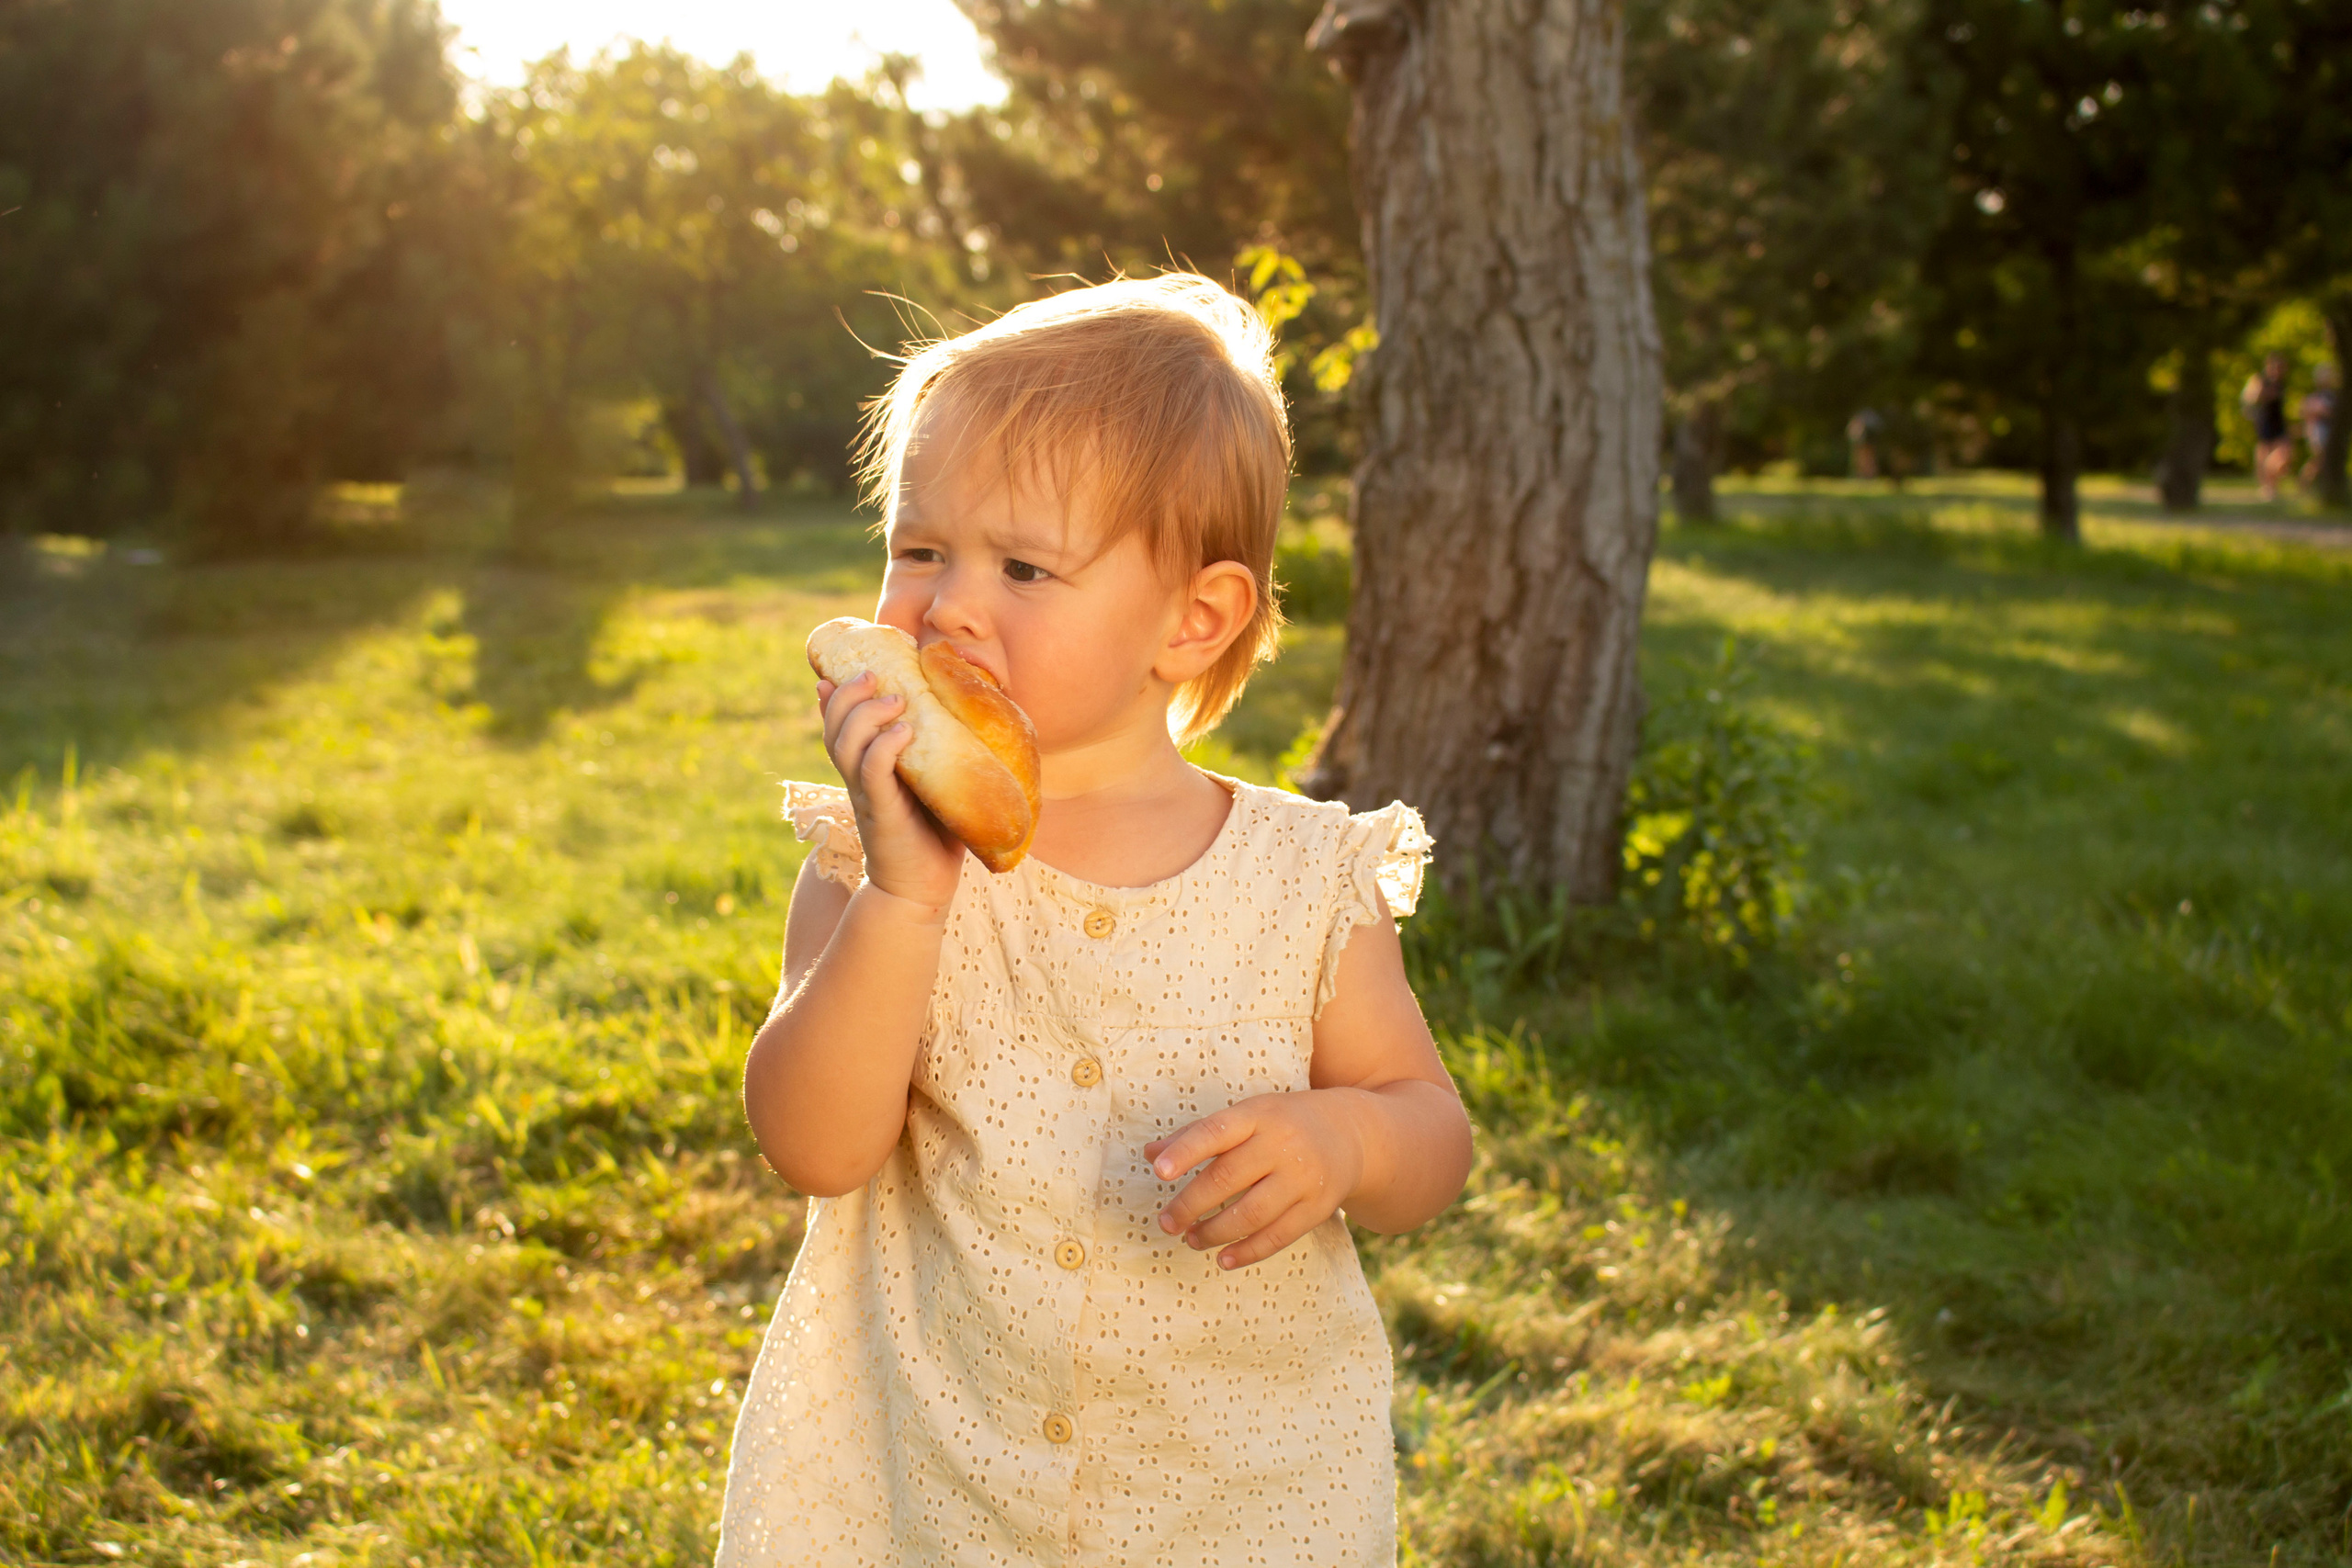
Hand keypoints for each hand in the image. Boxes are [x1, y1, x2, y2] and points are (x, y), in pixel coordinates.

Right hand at [817, 673, 962, 912]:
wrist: (923, 889)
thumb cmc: (937, 834)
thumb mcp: (936, 782)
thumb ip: (941, 751)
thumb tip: (971, 711)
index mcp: (867, 768)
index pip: (838, 725)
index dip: (834, 697)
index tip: (842, 670)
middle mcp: (859, 778)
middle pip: (834, 727)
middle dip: (848, 694)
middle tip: (874, 673)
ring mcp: (867, 795)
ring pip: (845, 745)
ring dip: (865, 714)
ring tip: (895, 698)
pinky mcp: (881, 813)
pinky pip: (871, 773)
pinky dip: (883, 748)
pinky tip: (902, 731)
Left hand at [1145, 1091, 1368, 1270]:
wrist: (1352, 1133)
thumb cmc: (1284, 1122)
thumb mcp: (1248, 1115)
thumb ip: (1199, 1134)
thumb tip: (1150, 1153)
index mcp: (1260, 1114)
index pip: (1216, 1131)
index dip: (1186, 1151)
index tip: (1158, 1171)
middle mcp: (1283, 1144)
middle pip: (1228, 1178)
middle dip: (1191, 1204)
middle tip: (1166, 1222)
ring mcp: (1303, 1177)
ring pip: (1252, 1213)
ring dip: (1215, 1231)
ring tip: (1191, 1239)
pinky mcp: (1318, 1207)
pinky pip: (1279, 1235)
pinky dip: (1249, 1251)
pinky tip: (1224, 1258)